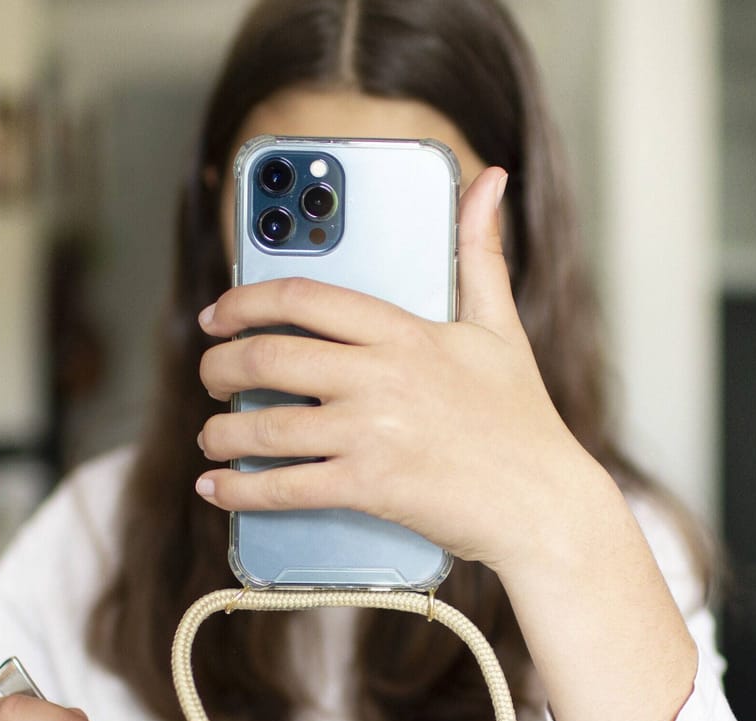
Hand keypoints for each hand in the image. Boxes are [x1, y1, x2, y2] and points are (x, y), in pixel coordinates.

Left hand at [192, 167, 608, 573]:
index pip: (303, 299)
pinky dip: (239, 489)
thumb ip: (479, 253)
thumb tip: (487, 181)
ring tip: (211, 435)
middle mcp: (381, 376)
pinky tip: (217, 487)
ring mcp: (371, 433)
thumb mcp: (501, 327)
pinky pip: (284, 485)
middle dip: (220, 366)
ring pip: (265, 425)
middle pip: (268, 358)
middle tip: (210, 375)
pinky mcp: (368, 486)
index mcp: (405, 332)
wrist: (545, 504)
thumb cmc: (522, 419)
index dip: (244, 301)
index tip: (218, 314)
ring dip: (221, 431)